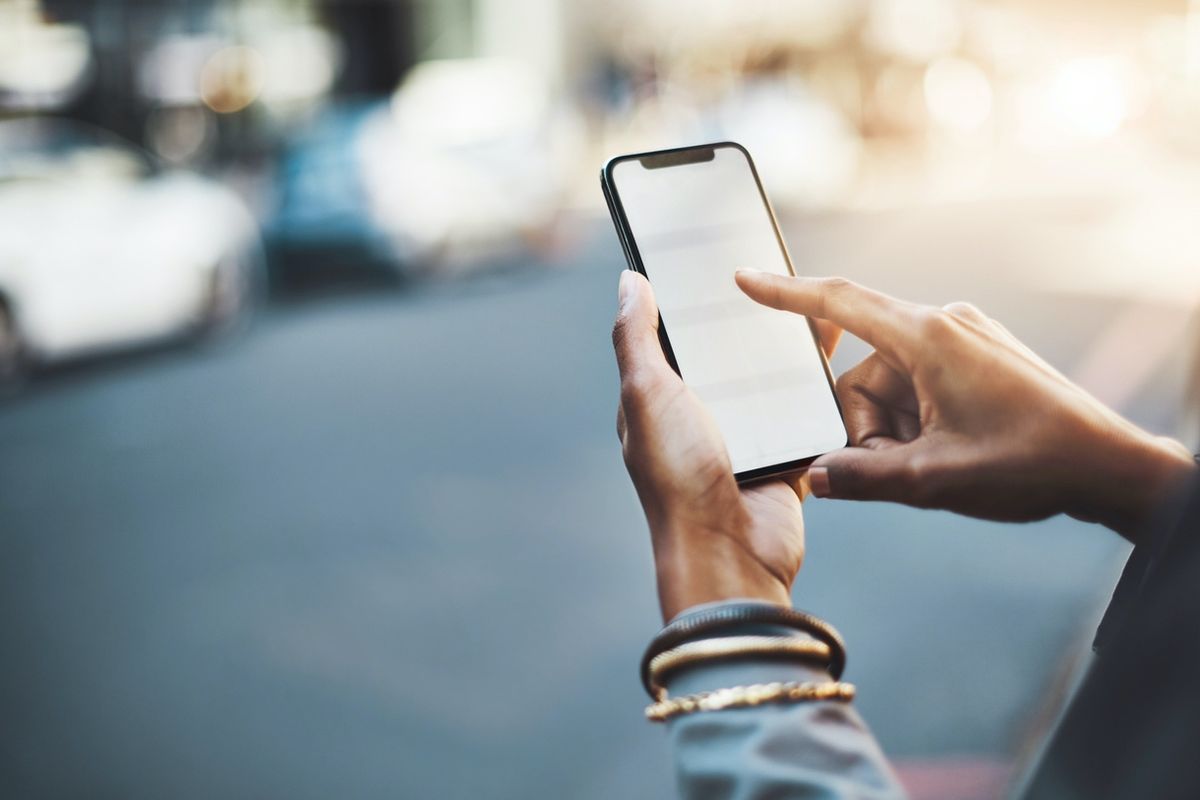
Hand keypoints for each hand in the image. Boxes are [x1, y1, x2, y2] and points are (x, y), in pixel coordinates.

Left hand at [613, 270, 838, 621]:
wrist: (729, 551)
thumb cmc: (677, 476)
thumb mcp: (647, 394)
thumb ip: (636, 338)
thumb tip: (630, 281)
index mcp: (659, 401)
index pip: (675, 338)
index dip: (693, 301)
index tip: (718, 258)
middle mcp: (699, 418)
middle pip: (730, 356)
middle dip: (751, 320)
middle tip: (780, 271)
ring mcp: (743, 439)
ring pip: (771, 382)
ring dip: (789, 351)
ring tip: (817, 303)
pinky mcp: (783, 458)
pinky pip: (805, 415)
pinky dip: (819, 391)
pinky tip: (837, 357)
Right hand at [736, 271, 1196, 542]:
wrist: (1110, 467)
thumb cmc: (1032, 463)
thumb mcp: (933, 480)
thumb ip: (862, 478)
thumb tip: (815, 477)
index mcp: (928, 338)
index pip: (839, 303)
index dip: (785, 294)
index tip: (745, 279)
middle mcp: (944, 325)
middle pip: (862, 372)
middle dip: (866, 425)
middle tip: (900, 468)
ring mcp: (965, 338)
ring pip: (891, 384)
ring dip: (895, 429)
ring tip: (934, 465)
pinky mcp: (979, 355)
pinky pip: (920, 382)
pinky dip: (918, 420)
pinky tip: (949, 450)